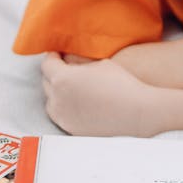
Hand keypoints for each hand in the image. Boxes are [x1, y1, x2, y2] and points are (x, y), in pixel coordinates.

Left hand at [41, 53, 159, 135]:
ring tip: (73, 87)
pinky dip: (64, 107)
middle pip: (47, 81)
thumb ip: (76, 60)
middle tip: (67, 67)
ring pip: (51, 100)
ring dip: (58, 91)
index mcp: (62, 79)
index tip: (60, 54)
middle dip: (55, 72)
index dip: (54, 56)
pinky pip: (60, 115)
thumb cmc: (120, 84)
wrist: (136, 113)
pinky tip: (78, 101)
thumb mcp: (98, 63)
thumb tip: (66, 58)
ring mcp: (62, 116)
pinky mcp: (70, 129)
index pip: (48, 63)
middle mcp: (57, 99)